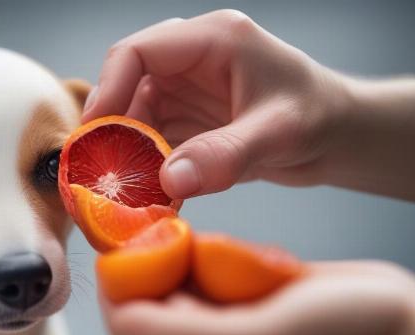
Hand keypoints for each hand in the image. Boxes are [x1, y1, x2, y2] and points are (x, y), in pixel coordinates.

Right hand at [84, 11, 414, 200]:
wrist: (336, 137)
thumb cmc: (319, 117)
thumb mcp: (277, 133)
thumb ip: (224, 156)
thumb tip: (167, 181)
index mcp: (212, 42)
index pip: (137, 52)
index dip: (107, 90)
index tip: (93, 134)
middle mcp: (191, 65)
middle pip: (128, 90)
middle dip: (111, 133)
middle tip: (100, 175)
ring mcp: (188, 96)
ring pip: (136, 122)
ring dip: (127, 158)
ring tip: (123, 194)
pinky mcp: (190, 126)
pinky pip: (154, 147)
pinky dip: (148, 172)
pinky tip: (151, 198)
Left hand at [100, 261, 414, 334]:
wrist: (391, 313)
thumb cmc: (329, 327)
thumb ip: (176, 332)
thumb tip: (118, 321)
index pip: (130, 325)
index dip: (115, 288)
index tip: (117, 247)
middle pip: (152, 299)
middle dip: (148, 264)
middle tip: (158, 230)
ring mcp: (231, 317)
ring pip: (181, 281)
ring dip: (183, 255)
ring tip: (199, 239)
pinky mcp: (250, 296)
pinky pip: (212, 270)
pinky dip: (214, 252)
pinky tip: (232, 247)